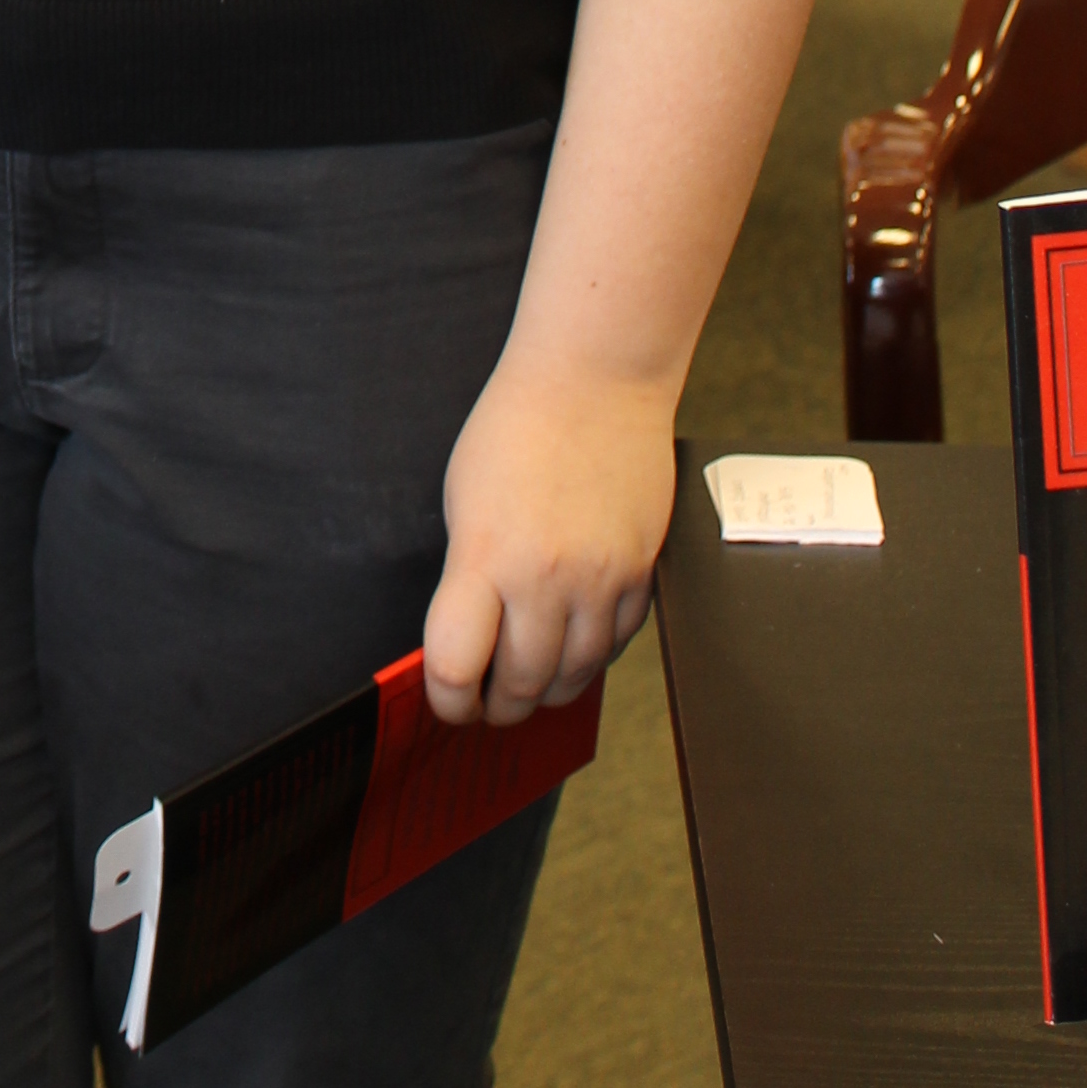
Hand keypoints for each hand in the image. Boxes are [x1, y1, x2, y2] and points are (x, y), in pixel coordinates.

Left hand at [421, 355, 675, 728]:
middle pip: (520, 686)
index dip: (447, 700)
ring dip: (546, 690)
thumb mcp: (464, 499)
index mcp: (485, 554)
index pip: (456, 666)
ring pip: (574, 678)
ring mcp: (600, 581)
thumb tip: (470, 640)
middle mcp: (545, 578)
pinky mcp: (642, 576)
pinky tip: (571, 644)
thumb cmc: (517, 427)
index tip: (447, 701)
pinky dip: (590, 657)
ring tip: (527, 680)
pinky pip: (616, 647)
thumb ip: (468, 574)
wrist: (595, 381)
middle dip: (496, 706)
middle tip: (486, 704)